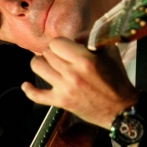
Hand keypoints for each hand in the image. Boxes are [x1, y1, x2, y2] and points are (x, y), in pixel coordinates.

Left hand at [21, 37, 138, 128]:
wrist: (120, 109)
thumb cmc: (117, 80)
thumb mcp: (110, 52)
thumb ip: (93, 39)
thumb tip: (76, 37)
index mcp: (84, 59)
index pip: (57, 42)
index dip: (60, 43)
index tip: (66, 48)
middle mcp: (72, 73)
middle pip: (47, 53)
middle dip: (52, 53)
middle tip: (59, 57)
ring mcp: (64, 88)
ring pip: (38, 67)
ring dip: (40, 64)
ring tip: (47, 65)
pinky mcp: (61, 101)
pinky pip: (37, 96)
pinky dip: (29, 90)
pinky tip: (26, 85)